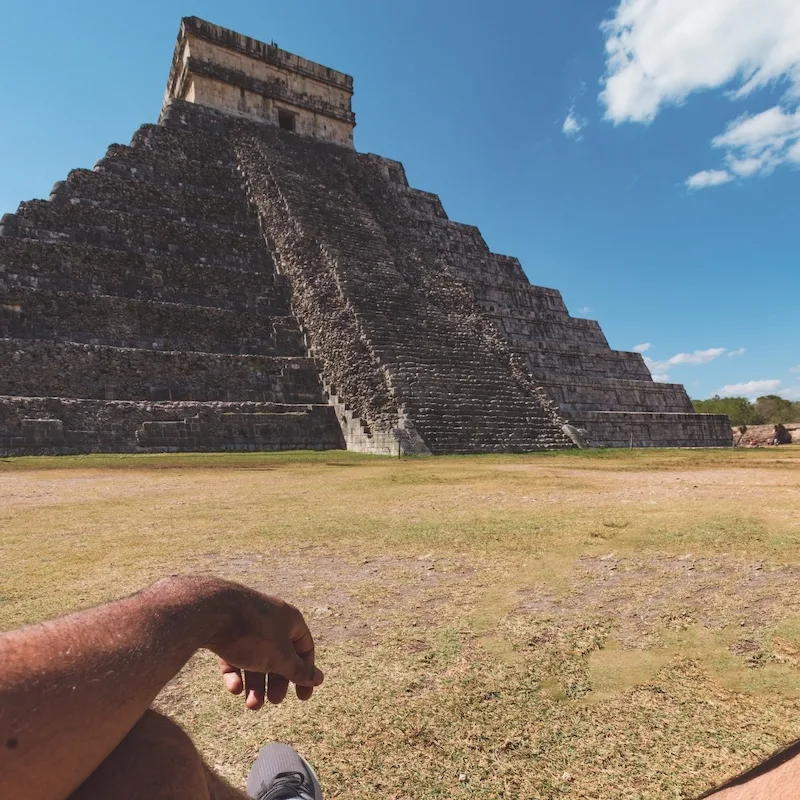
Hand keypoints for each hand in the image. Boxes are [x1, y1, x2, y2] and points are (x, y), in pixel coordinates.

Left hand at [204, 583, 323, 710]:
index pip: (305, 648)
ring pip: (257, 659)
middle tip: (273, 701)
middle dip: (277, 682)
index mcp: (290, 620)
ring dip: (256, 685)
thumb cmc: (254, 633)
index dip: (306, 673)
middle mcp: (271, 620)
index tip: (301, 697)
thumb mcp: (280, 657)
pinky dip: (237, 673)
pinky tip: (234, 688)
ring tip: (251, 705)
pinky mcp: (227, 631)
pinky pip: (236, 655)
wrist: (212, 612)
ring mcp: (248, 625)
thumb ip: (298, 670)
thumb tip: (319, 679)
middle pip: (280, 656)